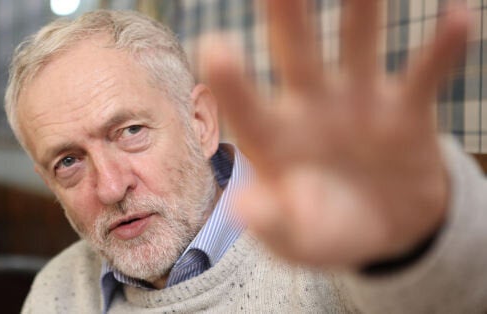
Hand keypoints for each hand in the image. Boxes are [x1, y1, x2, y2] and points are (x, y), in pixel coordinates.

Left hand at [200, 0, 469, 267]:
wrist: (384, 229)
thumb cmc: (326, 230)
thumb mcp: (297, 240)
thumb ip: (273, 224)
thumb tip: (243, 208)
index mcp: (274, 140)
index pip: (247, 108)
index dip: (231, 81)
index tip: (215, 45)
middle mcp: (311, 107)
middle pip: (296, 53)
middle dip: (288, 16)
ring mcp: (359, 102)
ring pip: (357, 45)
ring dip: (361, 12)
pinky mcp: (406, 109)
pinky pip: (424, 75)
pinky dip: (441, 49)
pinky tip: (458, 18)